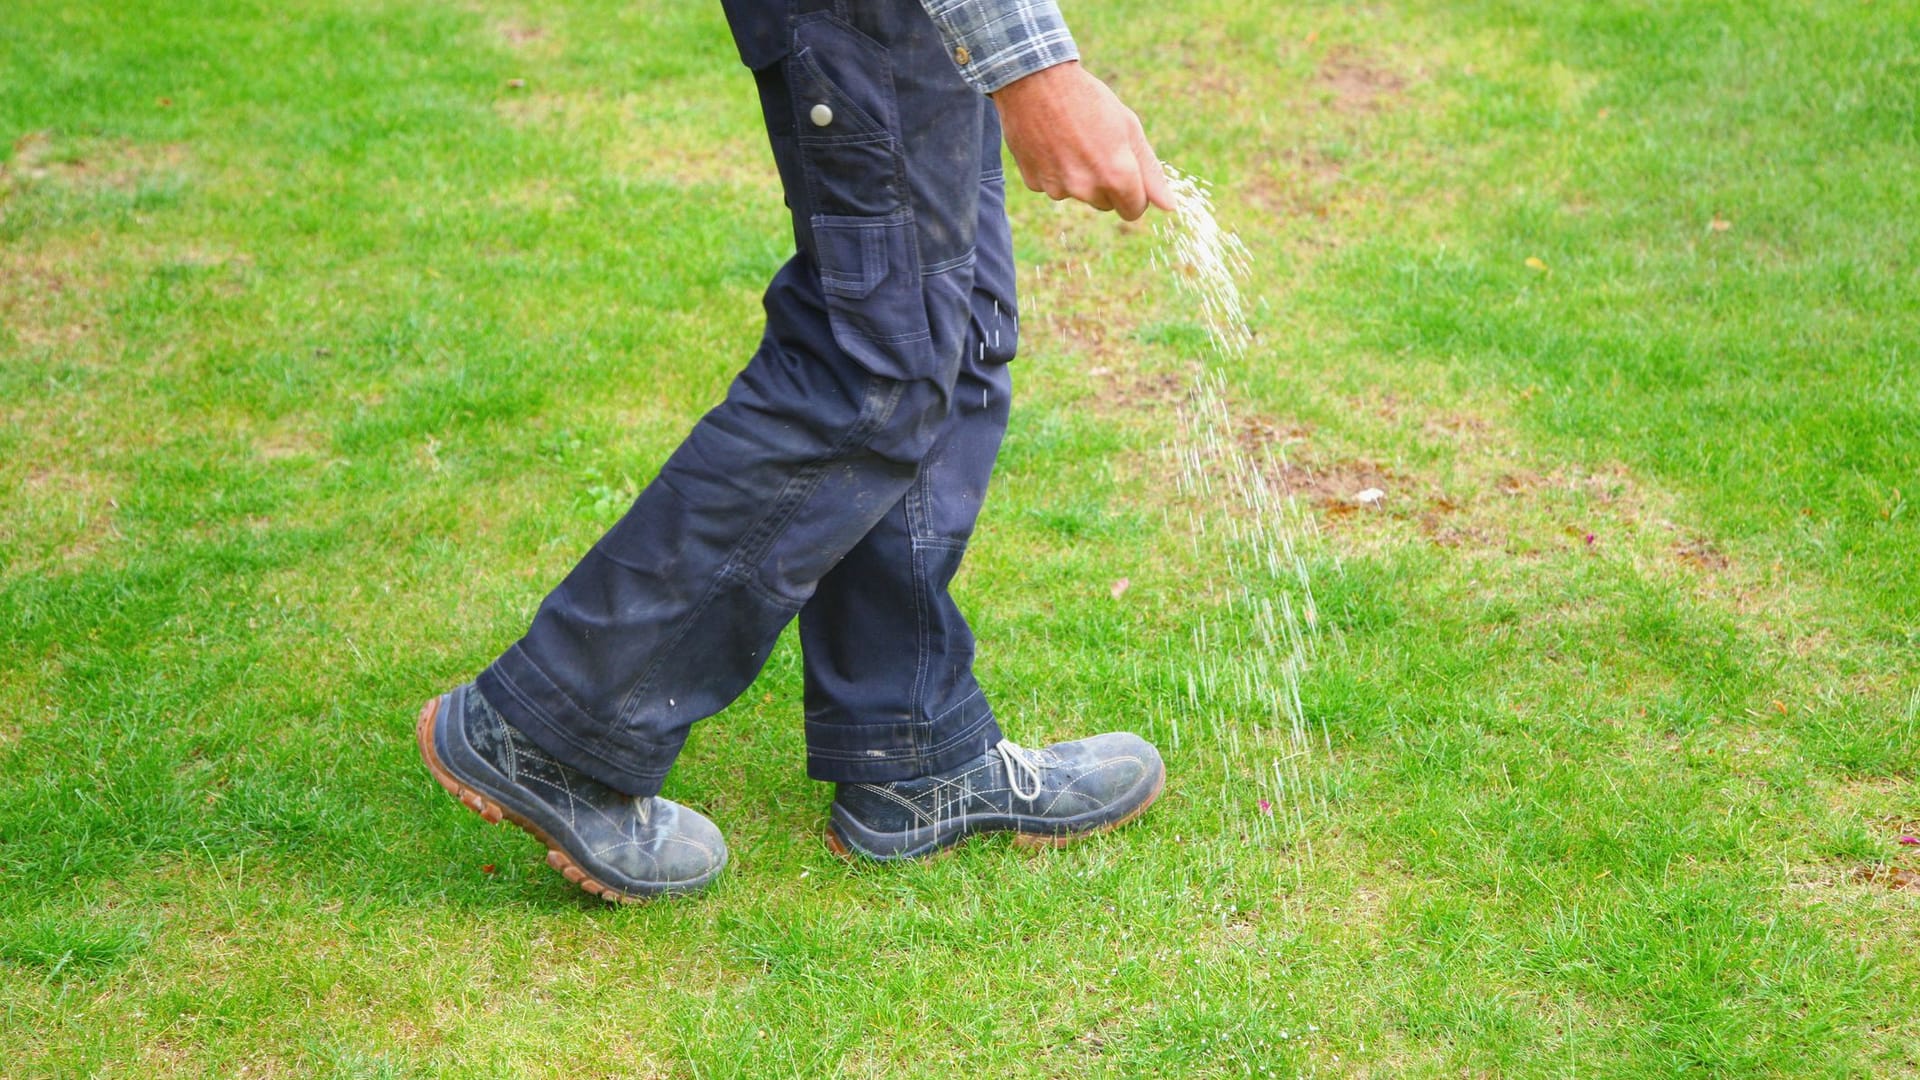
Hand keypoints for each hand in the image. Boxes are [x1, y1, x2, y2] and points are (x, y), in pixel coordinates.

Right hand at [991, 61, 1175, 220]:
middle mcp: (1087, 189)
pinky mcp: (1034, 182)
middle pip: (1106, 204)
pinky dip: (1054, 170)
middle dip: (1105, 183)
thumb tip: (1169, 207)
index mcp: (1117, 176)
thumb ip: (1150, 171)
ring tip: (1072, 140)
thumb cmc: (1089, 100)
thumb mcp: (1129, 128)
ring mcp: (1058, 188)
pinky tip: (1051, 142)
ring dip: (1079, 177)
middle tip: (1096, 146)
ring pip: (1078, 195)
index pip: (1133, 211)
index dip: (1134, 194)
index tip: (1127, 174)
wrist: (1037, 81)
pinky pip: (1052, 185)